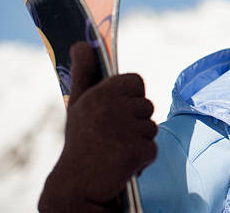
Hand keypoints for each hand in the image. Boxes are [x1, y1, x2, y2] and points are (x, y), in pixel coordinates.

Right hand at [38, 42, 157, 211]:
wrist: (76, 186)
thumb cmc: (82, 141)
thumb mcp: (81, 104)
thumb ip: (85, 72)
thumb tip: (82, 43)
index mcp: (100, 93)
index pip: (136, 81)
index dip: (130, 97)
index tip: (115, 111)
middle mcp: (111, 107)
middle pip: (147, 106)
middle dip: (136, 123)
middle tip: (112, 137)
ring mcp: (124, 129)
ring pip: (151, 127)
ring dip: (139, 141)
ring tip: (115, 151)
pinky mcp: (135, 150)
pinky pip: (152, 149)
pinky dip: (142, 160)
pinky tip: (122, 165)